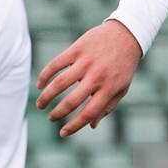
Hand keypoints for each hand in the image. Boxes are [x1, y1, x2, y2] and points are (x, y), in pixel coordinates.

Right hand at [35, 19, 143, 136]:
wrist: (127, 34)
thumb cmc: (124, 65)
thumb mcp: (122, 88)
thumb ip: (107, 107)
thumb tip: (92, 125)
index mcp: (108, 89)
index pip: (88, 113)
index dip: (74, 126)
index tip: (62, 133)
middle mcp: (96, 77)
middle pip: (71, 101)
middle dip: (57, 114)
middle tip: (51, 118)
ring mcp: (85, 62)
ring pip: (59, 83)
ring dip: (46, 97)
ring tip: (40, 105)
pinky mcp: (77, 49)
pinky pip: (56, 64)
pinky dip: (45, 75)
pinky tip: (40, 85)